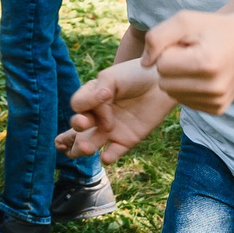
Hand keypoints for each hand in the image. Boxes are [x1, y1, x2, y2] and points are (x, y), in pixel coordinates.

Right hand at [58, 59, 176, 163]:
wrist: (161, 82)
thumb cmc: (134, 75)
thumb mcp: (111, 77)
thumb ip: (96, 93)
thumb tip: (94, 115)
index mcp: (90, 99)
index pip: (78, 106)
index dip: (87, 104)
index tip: (106, 96)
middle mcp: (97, 117)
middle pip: (76, 132)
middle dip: (72, 134)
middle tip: (81, 126)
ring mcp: (110, 130)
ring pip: (89, 144)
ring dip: (83, 148)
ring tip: (86, 149)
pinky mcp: (126, 140)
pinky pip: (114, 152)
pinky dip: (109, 157)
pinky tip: (106, 157)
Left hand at [145, 8, 233, 114]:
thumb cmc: (213, 28)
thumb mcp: (184, 20)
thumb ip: (156, 37)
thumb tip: (144, 65)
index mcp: (205, 64)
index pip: (161, 65)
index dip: (168, 51)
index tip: (185, 43)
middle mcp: (213, 87)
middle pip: (164, 83)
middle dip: (170, 66)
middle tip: (190, 53)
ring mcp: (217, 101)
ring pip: (173, 94)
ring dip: (178, 78)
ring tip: (197, 63)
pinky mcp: (218, 109)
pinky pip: (186, 102)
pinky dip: (188, 89)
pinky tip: (203, 76)